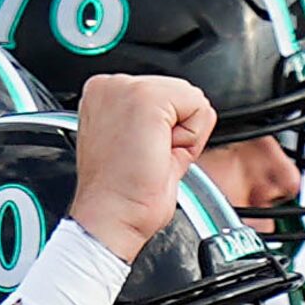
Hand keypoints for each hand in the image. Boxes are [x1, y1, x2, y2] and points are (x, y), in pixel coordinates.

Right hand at [69, 74, 215, 262]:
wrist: (110, 218)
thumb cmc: (121, 195)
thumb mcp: (138, 144)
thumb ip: (158, 121)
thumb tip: (185, 114)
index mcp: (105, 94)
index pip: (165, 96)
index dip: (167, 131)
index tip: (141, 153)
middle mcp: (110, 85)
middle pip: (180, 93)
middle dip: (177, 130)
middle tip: (148, 159)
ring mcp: (125, 88)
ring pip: (190, 98)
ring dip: (183, 136)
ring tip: (152, 158)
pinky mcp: (145, 98)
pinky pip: (198, 107)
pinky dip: (191, 139)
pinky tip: (161, 155)